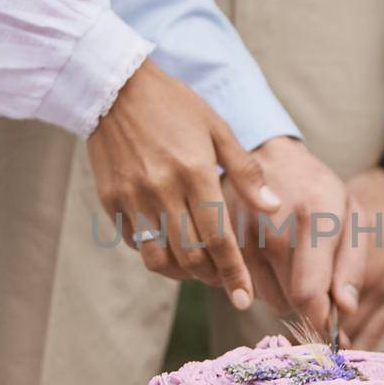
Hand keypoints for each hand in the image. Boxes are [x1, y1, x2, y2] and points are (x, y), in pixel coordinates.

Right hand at [87, 60, 280, 306]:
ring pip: (159, 258)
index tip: (245, 298)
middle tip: (226, 279)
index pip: (219, 239)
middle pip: (190, 257)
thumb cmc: (175, 105)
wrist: (115, 86)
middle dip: (212, 277)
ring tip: (199, 269)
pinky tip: (170, 247)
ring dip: (182, 273)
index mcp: (194, 172)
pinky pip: (135, 243)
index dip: (234, 274)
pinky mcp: (110, 200)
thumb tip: (272, 207)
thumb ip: (245, 171)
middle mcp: (161, 190)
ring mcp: (132, 198)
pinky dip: (155, 253)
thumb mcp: (217, 128)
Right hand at [221, 137, 366, 333]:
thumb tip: (345, 309)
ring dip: (278, 290)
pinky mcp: (216, 238)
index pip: (308, 293)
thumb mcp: (350, 216)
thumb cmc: (317, 189)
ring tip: (286, 258)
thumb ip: (353, 264)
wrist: (267, 155)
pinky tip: (263, 258)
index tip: (332, 337)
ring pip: (261, 298)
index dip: (321, 323)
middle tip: (311, 276)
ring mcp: (239, 234)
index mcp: (314, 218)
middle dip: (303, 302)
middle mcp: (271, 228)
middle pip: (285, 303)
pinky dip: (253, 281)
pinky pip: (237, 284)